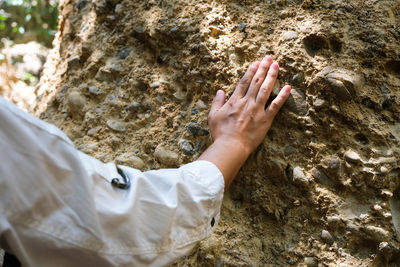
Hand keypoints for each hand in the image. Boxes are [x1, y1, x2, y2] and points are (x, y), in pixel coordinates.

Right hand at [199, 56, 290, 187]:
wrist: (231, 146)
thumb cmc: (220, 133)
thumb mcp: (213, 116)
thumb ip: (217, 102)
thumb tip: (220, 91)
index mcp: (234, 101)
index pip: (244, 82)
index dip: (251, 71)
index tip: (256, 63)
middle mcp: (247, 102)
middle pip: (256, 82)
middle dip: (263, 68)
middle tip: (269, 58)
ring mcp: (257, 110)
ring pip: (266, 89)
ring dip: (272, 76)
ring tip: (277, 65)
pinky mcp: (266, 120)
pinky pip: (276, 106)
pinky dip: (282, 96)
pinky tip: (288, 87)